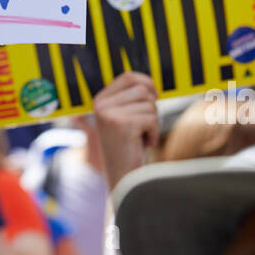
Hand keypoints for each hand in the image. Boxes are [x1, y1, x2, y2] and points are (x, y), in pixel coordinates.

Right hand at [93, 72, 159, 192]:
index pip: (128, 77)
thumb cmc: (127, 148)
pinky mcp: (123, 125)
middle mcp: (101, 105)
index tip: (154, 96)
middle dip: (151, 107)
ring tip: (142, 137)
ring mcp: (110, 114)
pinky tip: (144, 144)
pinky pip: (152, 118)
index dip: (147, 83)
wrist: (123, 177)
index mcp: (100, 100)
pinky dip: (154, 132)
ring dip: (153, 122)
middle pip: (142, 89)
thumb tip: (150, 84)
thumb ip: (130, 100)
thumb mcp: (123, 119)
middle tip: (145, 126)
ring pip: (149, 104)